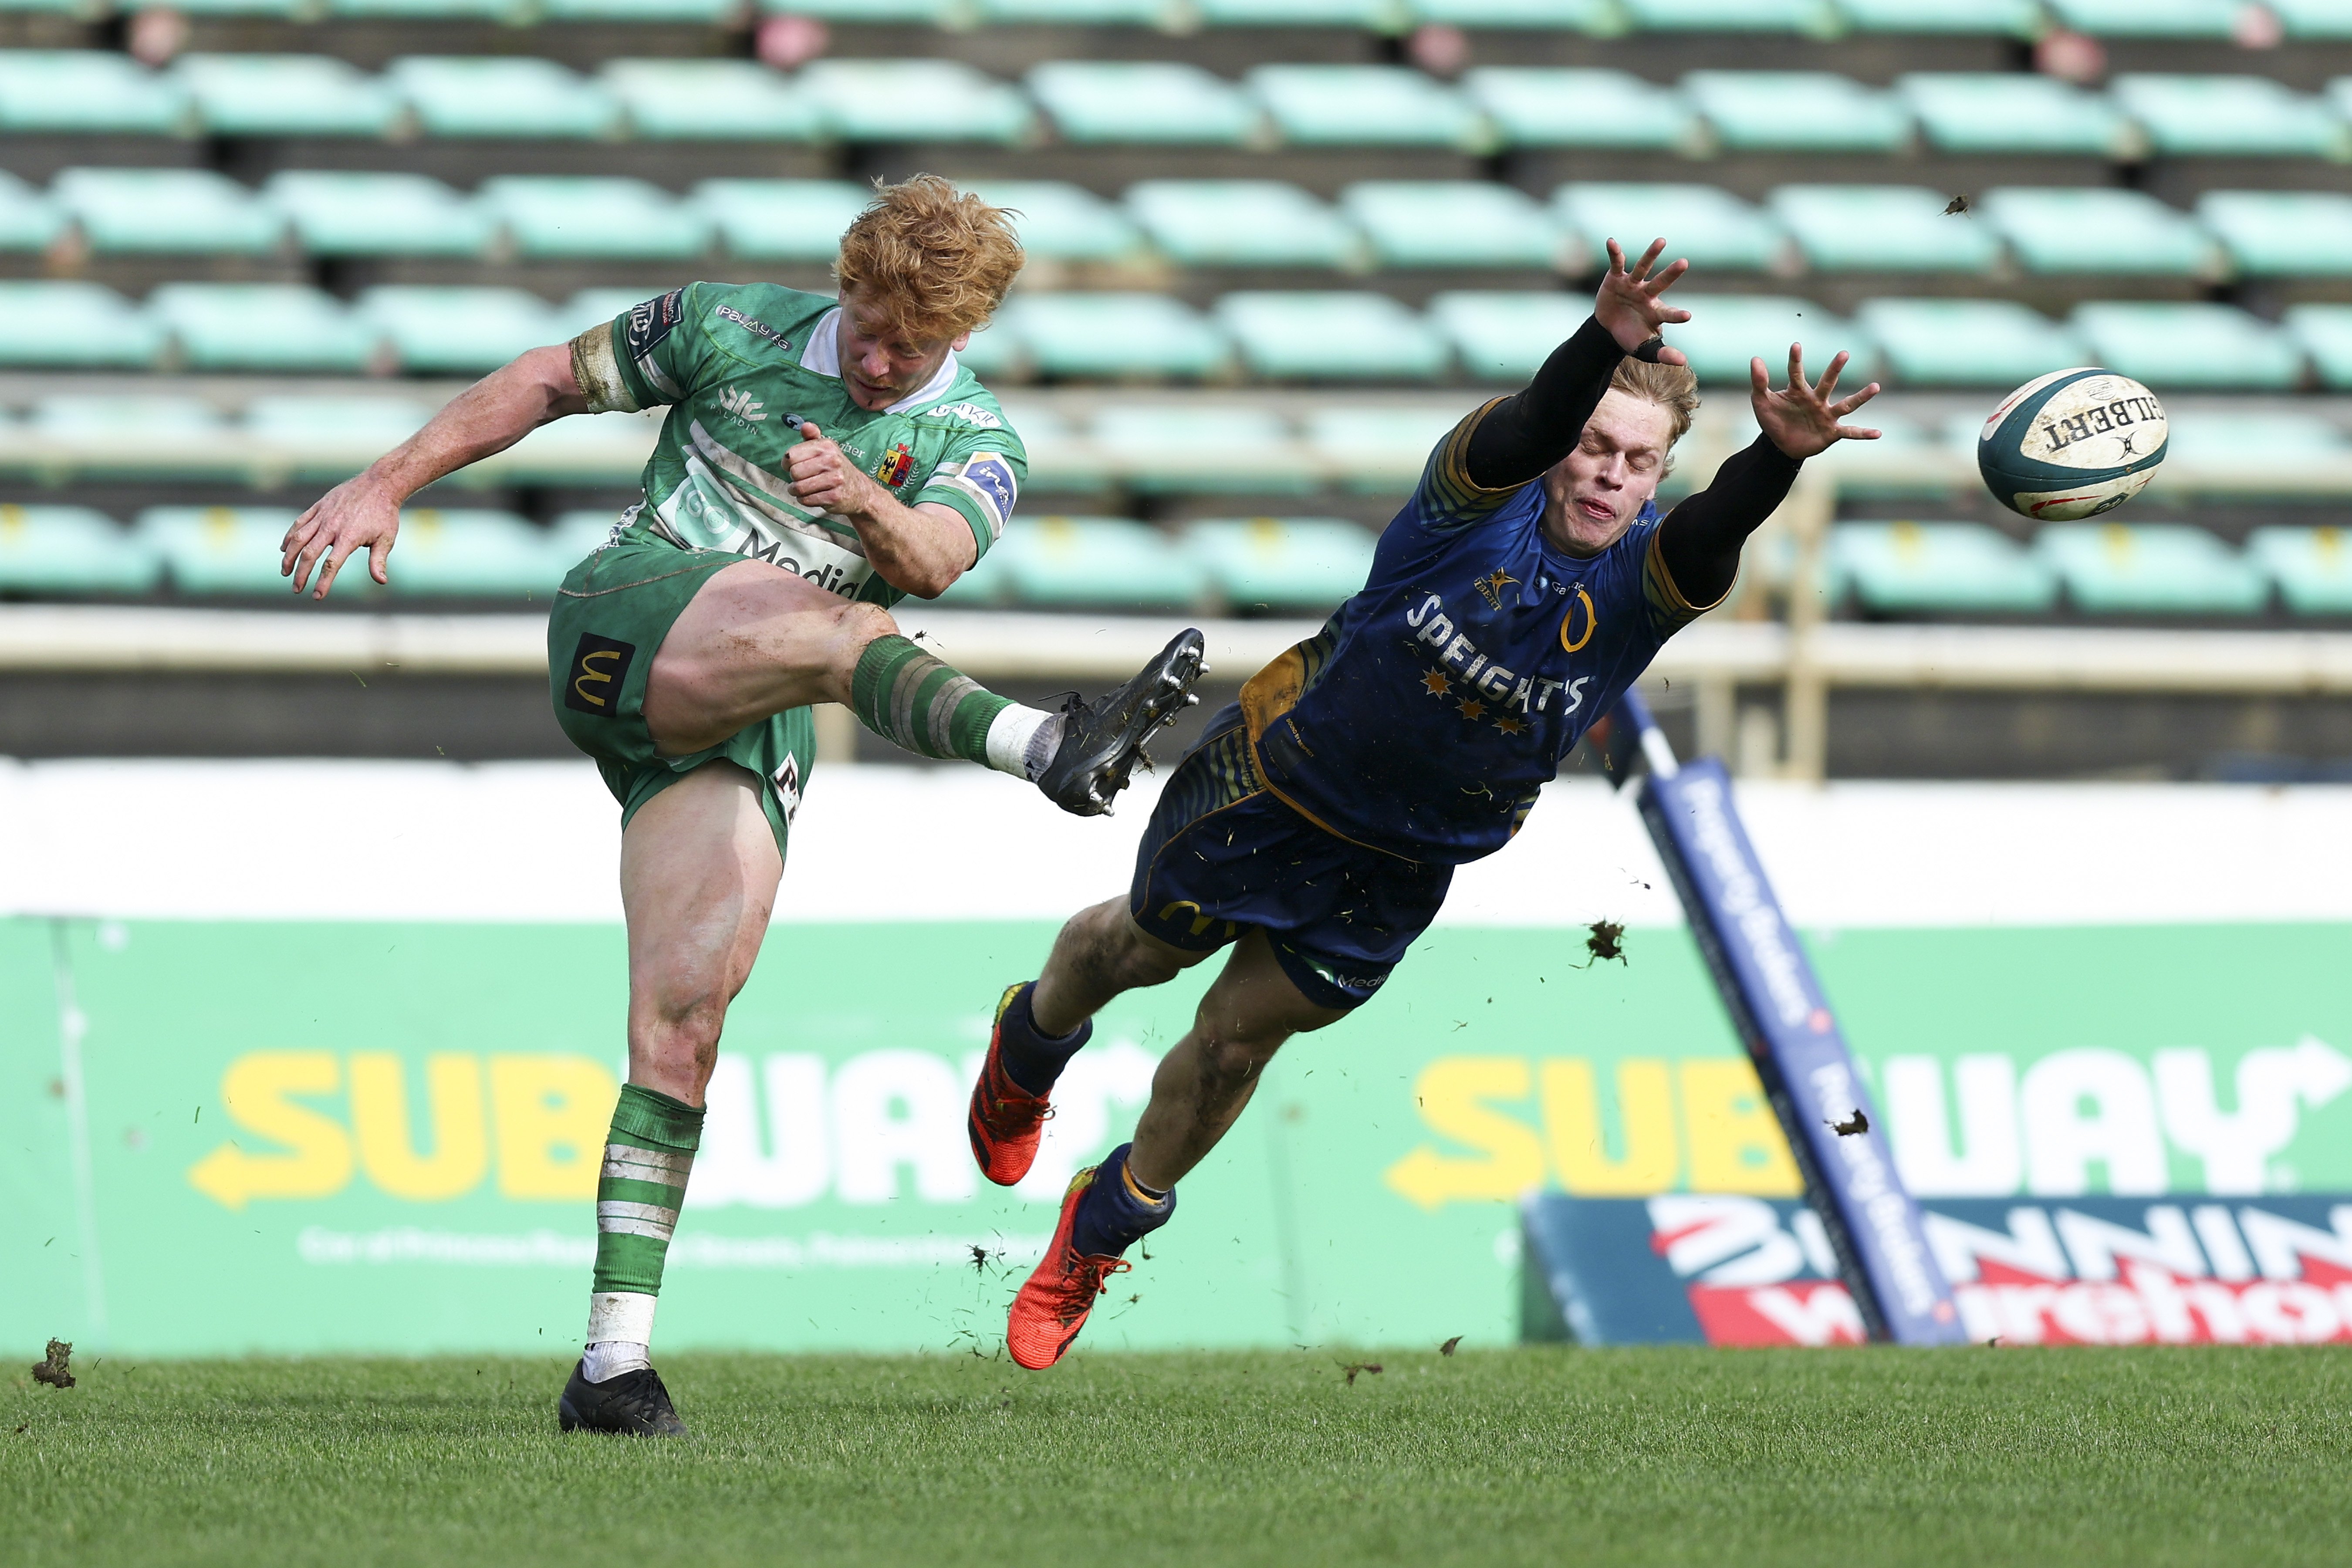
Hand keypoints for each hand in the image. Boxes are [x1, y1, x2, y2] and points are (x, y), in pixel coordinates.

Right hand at [281, 474, 400, 597]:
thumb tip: (381, 581)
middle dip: (300, 574)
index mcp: (348, 537)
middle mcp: (331, 527)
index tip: (317, 596)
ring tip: (285, 572)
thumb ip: (379, 561)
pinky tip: (284, 548)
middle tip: (297, 589)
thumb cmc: (384, 514)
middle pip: (309, 554)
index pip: (331, 565)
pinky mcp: (318, 507)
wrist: (379, 484)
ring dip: (289, 557)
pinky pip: (299, 523)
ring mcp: (322, 515)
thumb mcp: (386, 539)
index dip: (323, 582)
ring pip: (298, 538)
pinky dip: (289, 536)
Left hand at [786, 421, 885, 517]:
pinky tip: (810, 496)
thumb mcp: (826, 449)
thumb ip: (812, 437)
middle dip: (793, 478)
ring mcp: (835, 480)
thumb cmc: (836, 469)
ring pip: (799, 488)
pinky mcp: (834, 497)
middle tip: (799, 479)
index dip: (786, 463)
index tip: (790, 466)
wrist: (859, 491)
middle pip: (794, 472)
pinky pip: (807, 500)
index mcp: (826, 446)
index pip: (792, 455)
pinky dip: (804, 500)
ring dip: (796, 491)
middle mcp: (832, 461)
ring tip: (801, 489)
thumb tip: (805, 426)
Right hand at [1594, 237, 1690, 360]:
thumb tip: (1683, 362)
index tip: (1687, 316)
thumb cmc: (1631, 337)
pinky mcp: (1616, 278)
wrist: (1609, 329)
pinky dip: (1614, 252)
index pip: (1669, 313)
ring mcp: (1633, 285)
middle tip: (1684, 263)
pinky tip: (1611, 241)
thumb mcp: (1645, 349)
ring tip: (1662, 241)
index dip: (1676, 315)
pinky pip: (1616, 263)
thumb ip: (1663, 354)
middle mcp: (1647, 295)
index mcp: (1656, 312)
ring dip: (1651, 254)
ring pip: (1643, 267)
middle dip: (1671, 274)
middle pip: (1660, 283)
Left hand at [1751, 345, 1880, 460]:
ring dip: (1861, 397)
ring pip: (1846, 404)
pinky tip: (1878, 433)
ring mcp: (1826, 415)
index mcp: (1798, 391)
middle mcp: (1816, 400)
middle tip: (1843, 354)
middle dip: (1834, 369)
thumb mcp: (1761, 402)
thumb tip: (1755, 358)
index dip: (1795, 361)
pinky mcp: (1831, 432)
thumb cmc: (1773, 419)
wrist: (1780, 446)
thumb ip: (1759, 382)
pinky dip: (1863, 433)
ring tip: (1876, 387)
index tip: (1796, 345)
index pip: (1796, 373)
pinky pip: (1850, 432)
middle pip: (1827, 382)